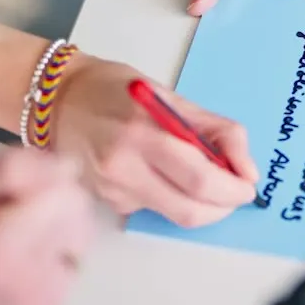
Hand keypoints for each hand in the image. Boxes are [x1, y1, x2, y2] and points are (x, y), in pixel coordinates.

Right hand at [0, 149, 93, 304]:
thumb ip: (13, 169)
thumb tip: (69, 165)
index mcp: (2, 245)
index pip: (70, 195)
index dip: (45, 180)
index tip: (8, 188)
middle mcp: (27, 284)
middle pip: (79, 220)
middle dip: (52, 205)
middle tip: (2, 212)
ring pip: (76, 246)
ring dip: (51, 234)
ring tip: (4, 238)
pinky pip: (65, 271)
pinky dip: (47, 260)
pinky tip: (9, 261)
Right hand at [49, 54, 257, 227]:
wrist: (56, 100)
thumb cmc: (113, 89)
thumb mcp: (170, 96)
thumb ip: (215, 130)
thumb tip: (247, 169)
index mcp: (143, 132)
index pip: (200, 177)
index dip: (232, 189)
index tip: (248, 185)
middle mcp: (123, 166)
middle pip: (189, 210)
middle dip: (223, 206)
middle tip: (236, 192)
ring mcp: (111, 189)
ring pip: (173, 215)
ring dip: (201, 205)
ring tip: (203, 179)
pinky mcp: (105, 202)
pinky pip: (152, 209)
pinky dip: (170, 197)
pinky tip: (161, 174)